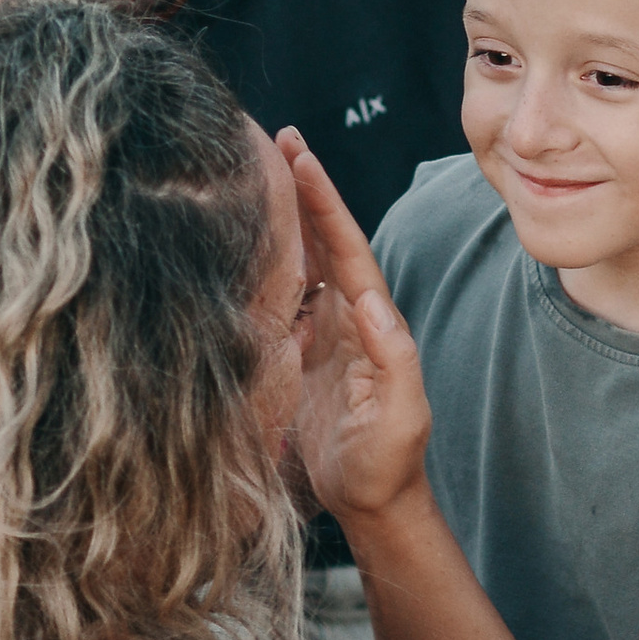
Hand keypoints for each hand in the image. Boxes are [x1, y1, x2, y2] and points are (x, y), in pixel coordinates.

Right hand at [280, 134, 433, 525]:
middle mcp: (346, 316)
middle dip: (302, 188)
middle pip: (321, 238)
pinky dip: (260, 263)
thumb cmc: (388, 462)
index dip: (323, 202)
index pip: (346, 247)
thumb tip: (370, 300)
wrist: (372, 502)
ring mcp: (319, 332)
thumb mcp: (401, 414)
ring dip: (280, 216)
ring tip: (255, 171)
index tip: (300, 156)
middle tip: (277, 137)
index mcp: (371, 320)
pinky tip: (237, 241)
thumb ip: (393, 358)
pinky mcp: (294, 355)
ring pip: (298, 260)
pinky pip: (277, 297)